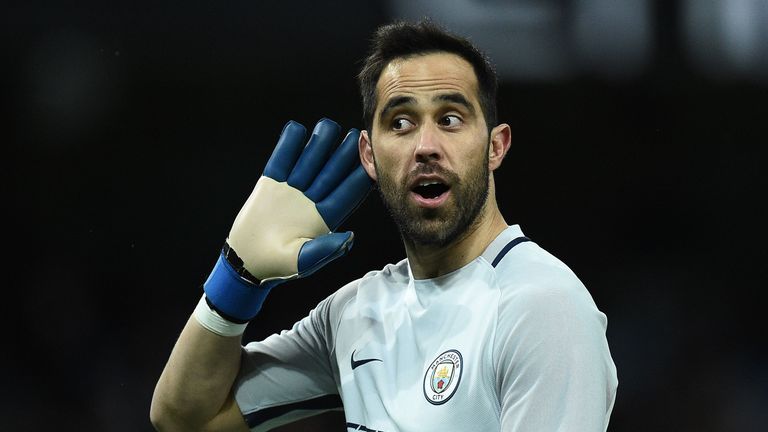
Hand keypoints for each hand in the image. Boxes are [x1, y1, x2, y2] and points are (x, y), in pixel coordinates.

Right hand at [204, 118, 371, 321]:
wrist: (246, 260)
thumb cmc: (276, 265)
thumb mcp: (301, 262)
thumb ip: (324, 250)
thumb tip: (349, 238)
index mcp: (325, 217)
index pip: (347, 193)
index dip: (359, 177)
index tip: (371, 162)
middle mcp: (313, 199)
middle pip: (331, 172)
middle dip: (343, 154)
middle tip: (355, 135)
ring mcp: (293, 188)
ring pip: (309, 160)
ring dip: (318, 143)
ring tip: (328, 127)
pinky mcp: (271, 182)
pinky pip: (281, 158)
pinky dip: (287, 144)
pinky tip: (297, 129)